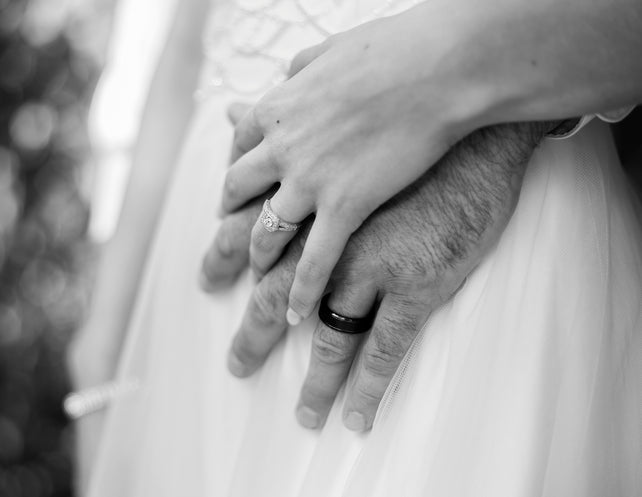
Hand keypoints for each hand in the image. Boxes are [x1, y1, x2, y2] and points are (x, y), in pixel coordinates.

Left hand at [204, 120, 552, 429]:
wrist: (468, 128)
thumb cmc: (401, 120)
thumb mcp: (327, 119)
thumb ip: (277, 129)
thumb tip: (234, 106)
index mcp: (303, 203)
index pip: (248, 239)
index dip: (224, 261)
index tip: (207, 283)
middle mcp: (324, 244)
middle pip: (273, 300)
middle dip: (253, 336)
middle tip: (238, 364)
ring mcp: (367, 268)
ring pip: (327, 339)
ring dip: (315, 383)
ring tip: (306, 415)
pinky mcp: (412, 286)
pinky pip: (384, 349)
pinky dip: (369, 387)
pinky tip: (356, 414)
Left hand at [220, 7, 486, 324]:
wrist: (438, 67)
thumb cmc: (395, 50)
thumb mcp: (333, 50)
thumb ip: (302, 68)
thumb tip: (287, 73)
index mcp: (277, 110)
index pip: (239, 151)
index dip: (234, 180)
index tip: (233, 199)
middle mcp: (282, 150)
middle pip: (238, 199)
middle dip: (227, 231)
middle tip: (217, 262)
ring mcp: (311, 182)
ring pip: (269, 235)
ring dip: (260, 264)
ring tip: (258, 285)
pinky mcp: (347, 208)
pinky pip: (315, 263)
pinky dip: (302, 293)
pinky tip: (295, 315)